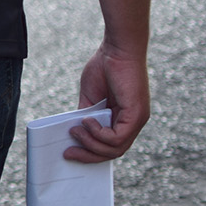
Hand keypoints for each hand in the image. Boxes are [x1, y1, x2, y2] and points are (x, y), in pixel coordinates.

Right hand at [66, 43, 150, 161]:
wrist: (117, 48)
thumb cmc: (105, 67)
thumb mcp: (90, 97)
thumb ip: (86, 115)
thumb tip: (74, 133)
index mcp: (125, 118)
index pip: (112, 146)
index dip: (93, 153)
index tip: (72, 153)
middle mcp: (134, 122)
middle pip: (113, 152)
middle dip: (88, 156)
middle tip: (67, 154)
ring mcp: (137, 120)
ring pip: (115, 149)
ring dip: (91, 144)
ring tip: (75, 130)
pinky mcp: (137, 114)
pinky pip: (117, 137)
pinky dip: (98, 134)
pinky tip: (87, 120)